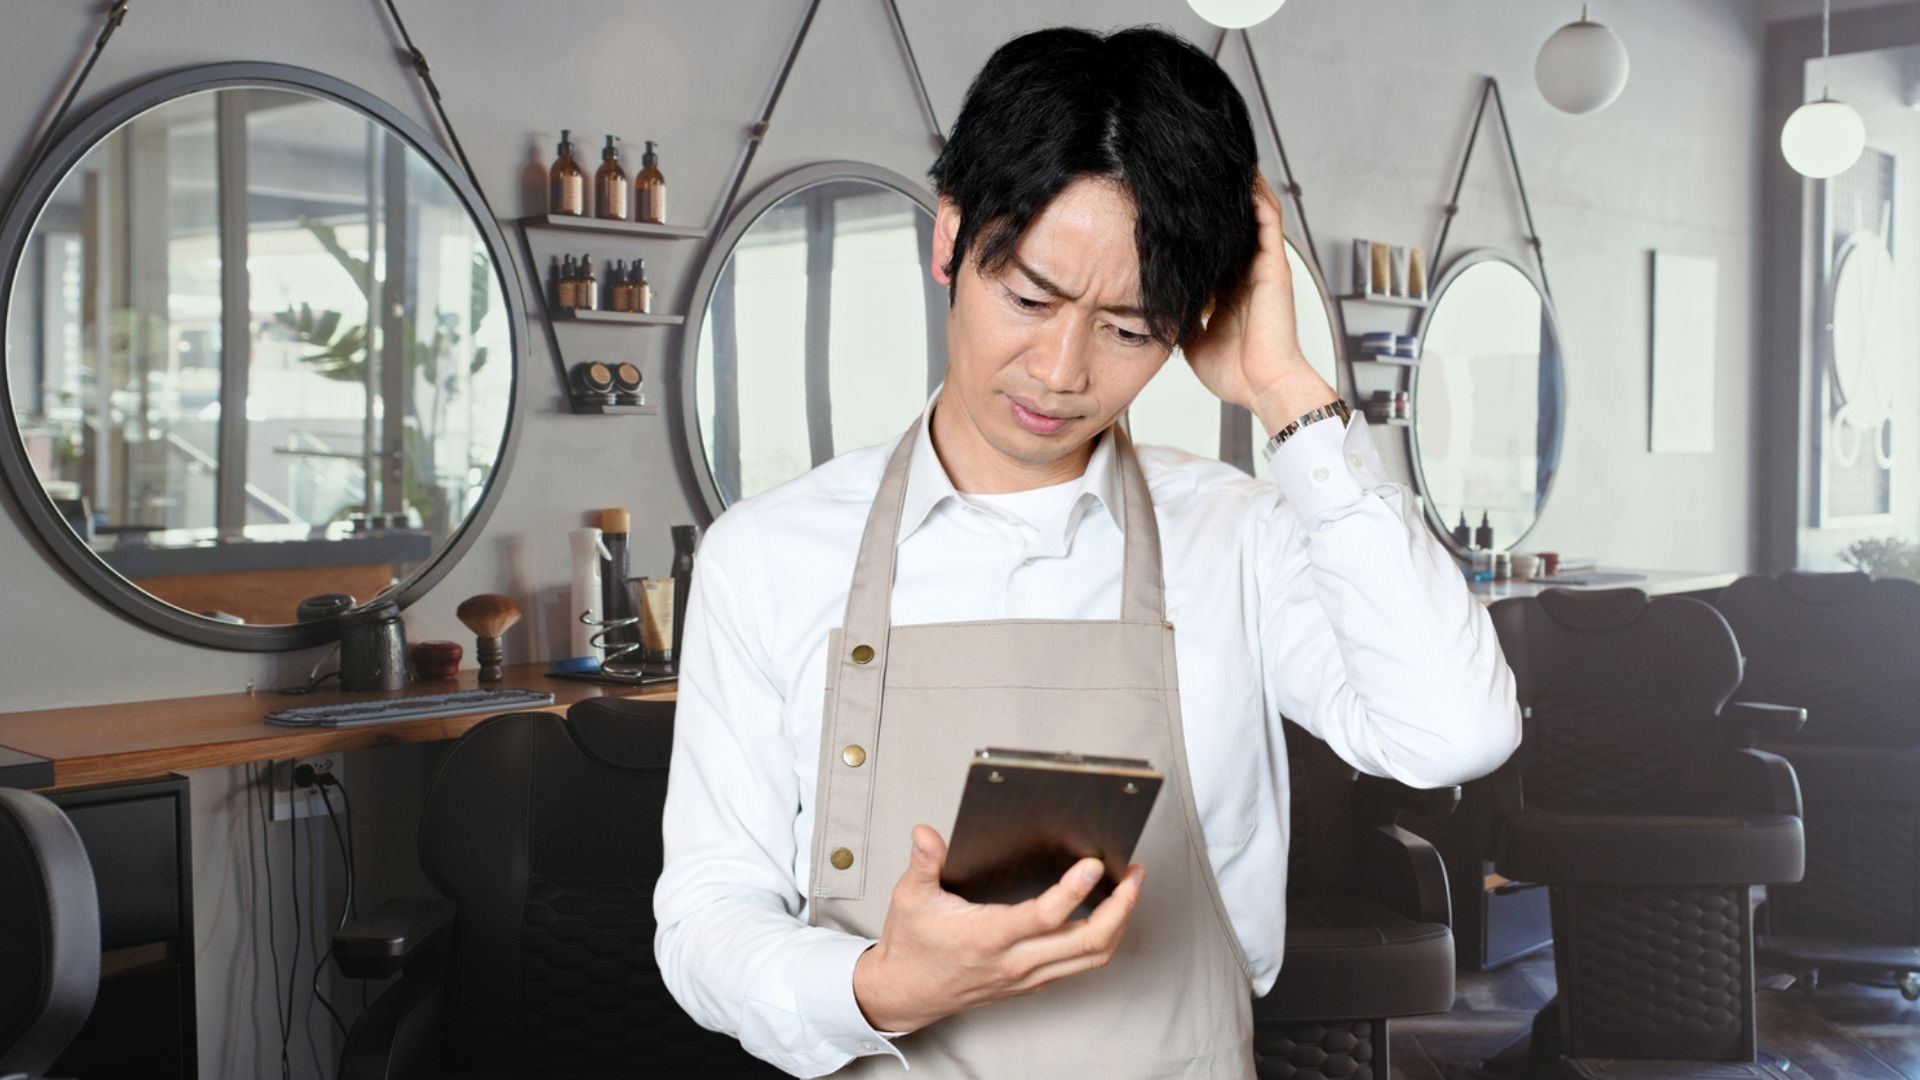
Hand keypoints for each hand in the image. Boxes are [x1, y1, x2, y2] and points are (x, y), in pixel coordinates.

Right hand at [851, 824, 1145, 1034]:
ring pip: (1092, 957)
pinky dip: (1102, 939)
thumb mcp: (910, 898)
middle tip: (1135, 875)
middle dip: (1121, 907)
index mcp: (988, 937)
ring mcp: (1028, 976)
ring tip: (1131, 890)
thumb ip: (924, 863)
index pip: (1044, 916)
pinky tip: (1107, 913)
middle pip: (1088, 941)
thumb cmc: (912, 946)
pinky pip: (1079, 964)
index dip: (1074, 890)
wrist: (906, 993)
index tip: (1094, 864)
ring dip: (1120, 923)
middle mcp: (1015, 961)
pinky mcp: (1032, 982)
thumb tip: (927, 834)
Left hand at [1182, 169, 1338, 433]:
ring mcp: (1262, 266)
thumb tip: (1154, 311)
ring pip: (1253, 211)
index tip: (1173, 206)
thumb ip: (1180, 319)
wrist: (1263, 385)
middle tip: (1192, 171)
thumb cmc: (1237, 373)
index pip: (1213, 246)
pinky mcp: (1273, 263)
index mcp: (1231, 289)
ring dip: (1238, 187)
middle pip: (1232, 222)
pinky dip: (1256, 194)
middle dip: (1214, 198)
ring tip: (1216, 160)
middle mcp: (1247, 273)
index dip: (1197, 227)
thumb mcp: (1193, 341)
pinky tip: (1242, 174)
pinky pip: (1268, 218)